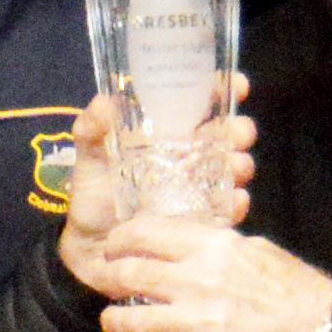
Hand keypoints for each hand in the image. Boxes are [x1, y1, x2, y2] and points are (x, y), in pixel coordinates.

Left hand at [56, 90, 251, 260]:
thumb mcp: (90, 159)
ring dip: (241, 165)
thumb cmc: (94, 197)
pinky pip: (227, 213)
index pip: (202, 105)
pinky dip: (235, 204)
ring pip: (234, 171)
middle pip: (228, 136)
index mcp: (168, 134)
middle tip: (239, 132)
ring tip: (236, 166)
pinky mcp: (204, 222)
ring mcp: (200, 190)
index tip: (237, 84)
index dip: (223, 90)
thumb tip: (103, 101)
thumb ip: (92, 130)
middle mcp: (190, 158)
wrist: (93, 247)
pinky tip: (235, 201)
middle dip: (239, 130)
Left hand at [97, 225, 331, 331]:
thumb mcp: (254, 249)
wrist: (327, 330)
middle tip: (106, 287)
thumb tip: (186, 249)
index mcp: (210, 245)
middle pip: (125, 276)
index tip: (113, 249)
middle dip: (107, 281)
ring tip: (116, 326)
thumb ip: (215, 247)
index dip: (118, 241)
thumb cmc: (297, 287)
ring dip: (117, 325)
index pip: (143, 233)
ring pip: (130, 322)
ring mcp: (196, 321)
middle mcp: (195, 278)